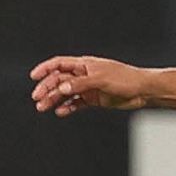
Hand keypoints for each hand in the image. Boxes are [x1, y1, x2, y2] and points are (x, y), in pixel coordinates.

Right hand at [30, 55, 149, 116]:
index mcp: (85, 64)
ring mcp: (88, 87)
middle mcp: (84, 75)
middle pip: (59, 80)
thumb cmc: (125, 79)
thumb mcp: (101, 79)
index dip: (45, 69)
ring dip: (54, 99)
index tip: (33, 77)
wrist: (142, 90)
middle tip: (37, 99)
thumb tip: (61, 87)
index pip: (59, 64)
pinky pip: (76, 103)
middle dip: (47, 88)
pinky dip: (68, 107)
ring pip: (66, 93)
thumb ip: (81, 83)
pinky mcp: (94, 99)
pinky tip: (61, 112)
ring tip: (43, 108)